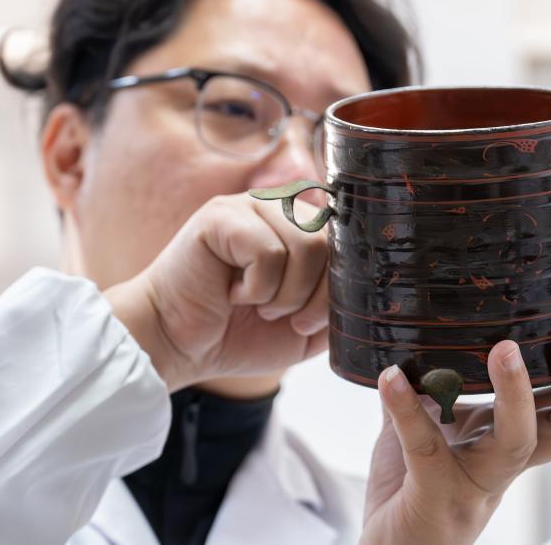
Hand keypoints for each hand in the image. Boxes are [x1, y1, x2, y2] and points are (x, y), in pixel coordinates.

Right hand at [104, 192, 329, 390]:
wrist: (178, 346)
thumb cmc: (239, 334)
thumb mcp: (307, 327)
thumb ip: (340, 304)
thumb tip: (372, 289)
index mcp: (304, 226)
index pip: (349, 243)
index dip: (340, 287)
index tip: (310, 321)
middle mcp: (282, 207)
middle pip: (332, 243)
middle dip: (314, 297)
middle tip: (281, 317)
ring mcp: (251, 205)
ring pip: (306, 246)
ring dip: (284, 295)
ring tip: (255, 304)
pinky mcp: (221, 215)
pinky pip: (268, 252)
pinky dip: (256, 288)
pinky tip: (232, 292)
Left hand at [361, 327, 550, 544]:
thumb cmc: (411, 484)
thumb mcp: (435, 424)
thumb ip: (439, 382)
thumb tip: (434, 319)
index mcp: (515, 443)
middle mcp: (505, 465)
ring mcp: (473, 484)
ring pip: (515, 445)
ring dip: (516, 395)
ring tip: (505, 348)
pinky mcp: (433, 496)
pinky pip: (426, 449)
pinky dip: (407, 409)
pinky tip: (391, 378)